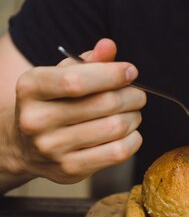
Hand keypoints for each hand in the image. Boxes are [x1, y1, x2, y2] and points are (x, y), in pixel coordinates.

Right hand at [13, 38, 145, 183]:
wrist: (24, 145)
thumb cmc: (51, 103)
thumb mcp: (60, 75)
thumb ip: (87, 61)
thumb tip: (109, 47)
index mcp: (31, 88)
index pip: (77, 80)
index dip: (112, 74)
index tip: (130, 71)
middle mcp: (36, 120)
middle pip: (105, 104)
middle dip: (132, 96)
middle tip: (137, 94)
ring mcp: (52, 148)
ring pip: (116, 127)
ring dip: (134, 117)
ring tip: (131, 113)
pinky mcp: (70, 170)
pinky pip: (118, 152)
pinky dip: (134, 139)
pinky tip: (129, 132)